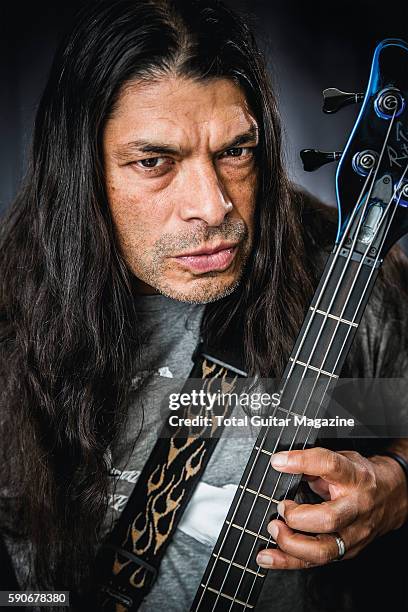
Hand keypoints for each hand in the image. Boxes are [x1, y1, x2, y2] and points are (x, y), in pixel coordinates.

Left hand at [256, 447, 407, 569]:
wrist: (390, 496)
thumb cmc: (360, 477)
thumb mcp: (342, 459)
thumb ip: (314, 463)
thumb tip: (283, 465)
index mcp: (354, 477)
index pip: (330, 466)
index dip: (301, 462)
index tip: (278, 462)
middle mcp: (356, 507)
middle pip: (328, 518)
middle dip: (297, 516)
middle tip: (280, 507)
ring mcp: (353, 533)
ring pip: (323, 549)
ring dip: (291, 543)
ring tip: (274, 529)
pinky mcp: (347, 551)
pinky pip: (315, 561)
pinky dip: (288, 561)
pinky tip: (270, 556)